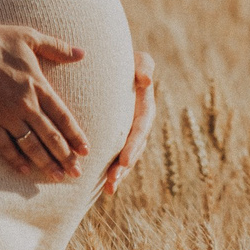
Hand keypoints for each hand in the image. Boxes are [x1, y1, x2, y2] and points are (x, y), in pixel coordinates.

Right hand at [0, 22, 89, 182]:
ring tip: (57, 176)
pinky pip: (4, 146)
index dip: (76, 136)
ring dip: (46, 162)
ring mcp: (6, 115)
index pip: (63, 117)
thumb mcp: (30, 37)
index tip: (85, 151)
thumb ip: (57, 47)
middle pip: (51, 136)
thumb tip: (82, 53)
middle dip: (66, 156)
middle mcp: (25, 104)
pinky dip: (15, 160)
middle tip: (76, 173)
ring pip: (31, 145)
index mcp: (38, 85)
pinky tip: (25, 171)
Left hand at [101, 53, 157, 196]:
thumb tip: (146, 79)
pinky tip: (103, 187)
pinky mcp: (119, 138)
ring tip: (109, 189)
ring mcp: (130, 133)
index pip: (140, 128)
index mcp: (145, 108)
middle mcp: (140, 124)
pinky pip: (116, 156)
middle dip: (124, 166)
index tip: (125, 159)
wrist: (116, 67)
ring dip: (119, 174)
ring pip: (127, 157)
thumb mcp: (139, 59)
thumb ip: (145, 65)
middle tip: (112, 180)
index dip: (133, 145)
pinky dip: (111, 170)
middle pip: (134, 149)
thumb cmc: (126, 61)